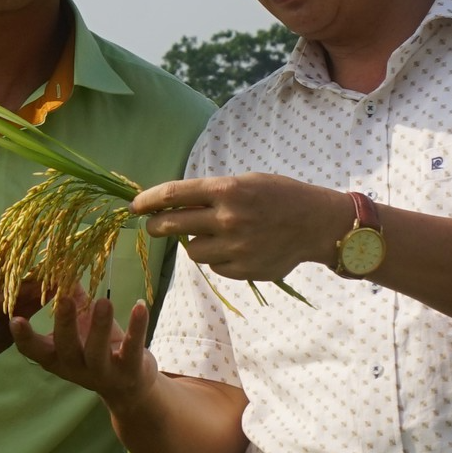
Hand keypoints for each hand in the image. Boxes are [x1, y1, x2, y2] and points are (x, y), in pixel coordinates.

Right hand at [9, 291, 158, 410]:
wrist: (129, 385)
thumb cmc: (97, 349)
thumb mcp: (79, 326)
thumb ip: (69, 297)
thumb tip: (58, 262)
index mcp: (57, 357)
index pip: (34, 350)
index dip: (23, 337)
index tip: (15, 319)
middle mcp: (75, 367)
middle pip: (66, 348)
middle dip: (65, 323)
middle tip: (65, 299)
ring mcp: (102, 372)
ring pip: (97, 351)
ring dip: (99, 327)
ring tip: (103, 301)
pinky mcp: (129, 370)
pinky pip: (132, 348)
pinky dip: (136, 327)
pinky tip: (139, 306)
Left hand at [132, 174, 349, 281]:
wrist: (317, 224)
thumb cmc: (279, 197)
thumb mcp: (246, 182)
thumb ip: (211, 194)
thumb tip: (173, 205)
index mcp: (227, 190)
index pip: (173, 194)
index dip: (147, 200)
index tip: (134, 206)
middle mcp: (228, 218)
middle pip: (171, 225)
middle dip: (156, 226)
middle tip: (154, 226)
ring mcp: (235, 247)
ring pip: (191, 250)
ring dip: (194, 242)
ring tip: (214, 234)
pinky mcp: (243, 270)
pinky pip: (214, 266)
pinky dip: (218, 258)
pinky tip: (236, 249)